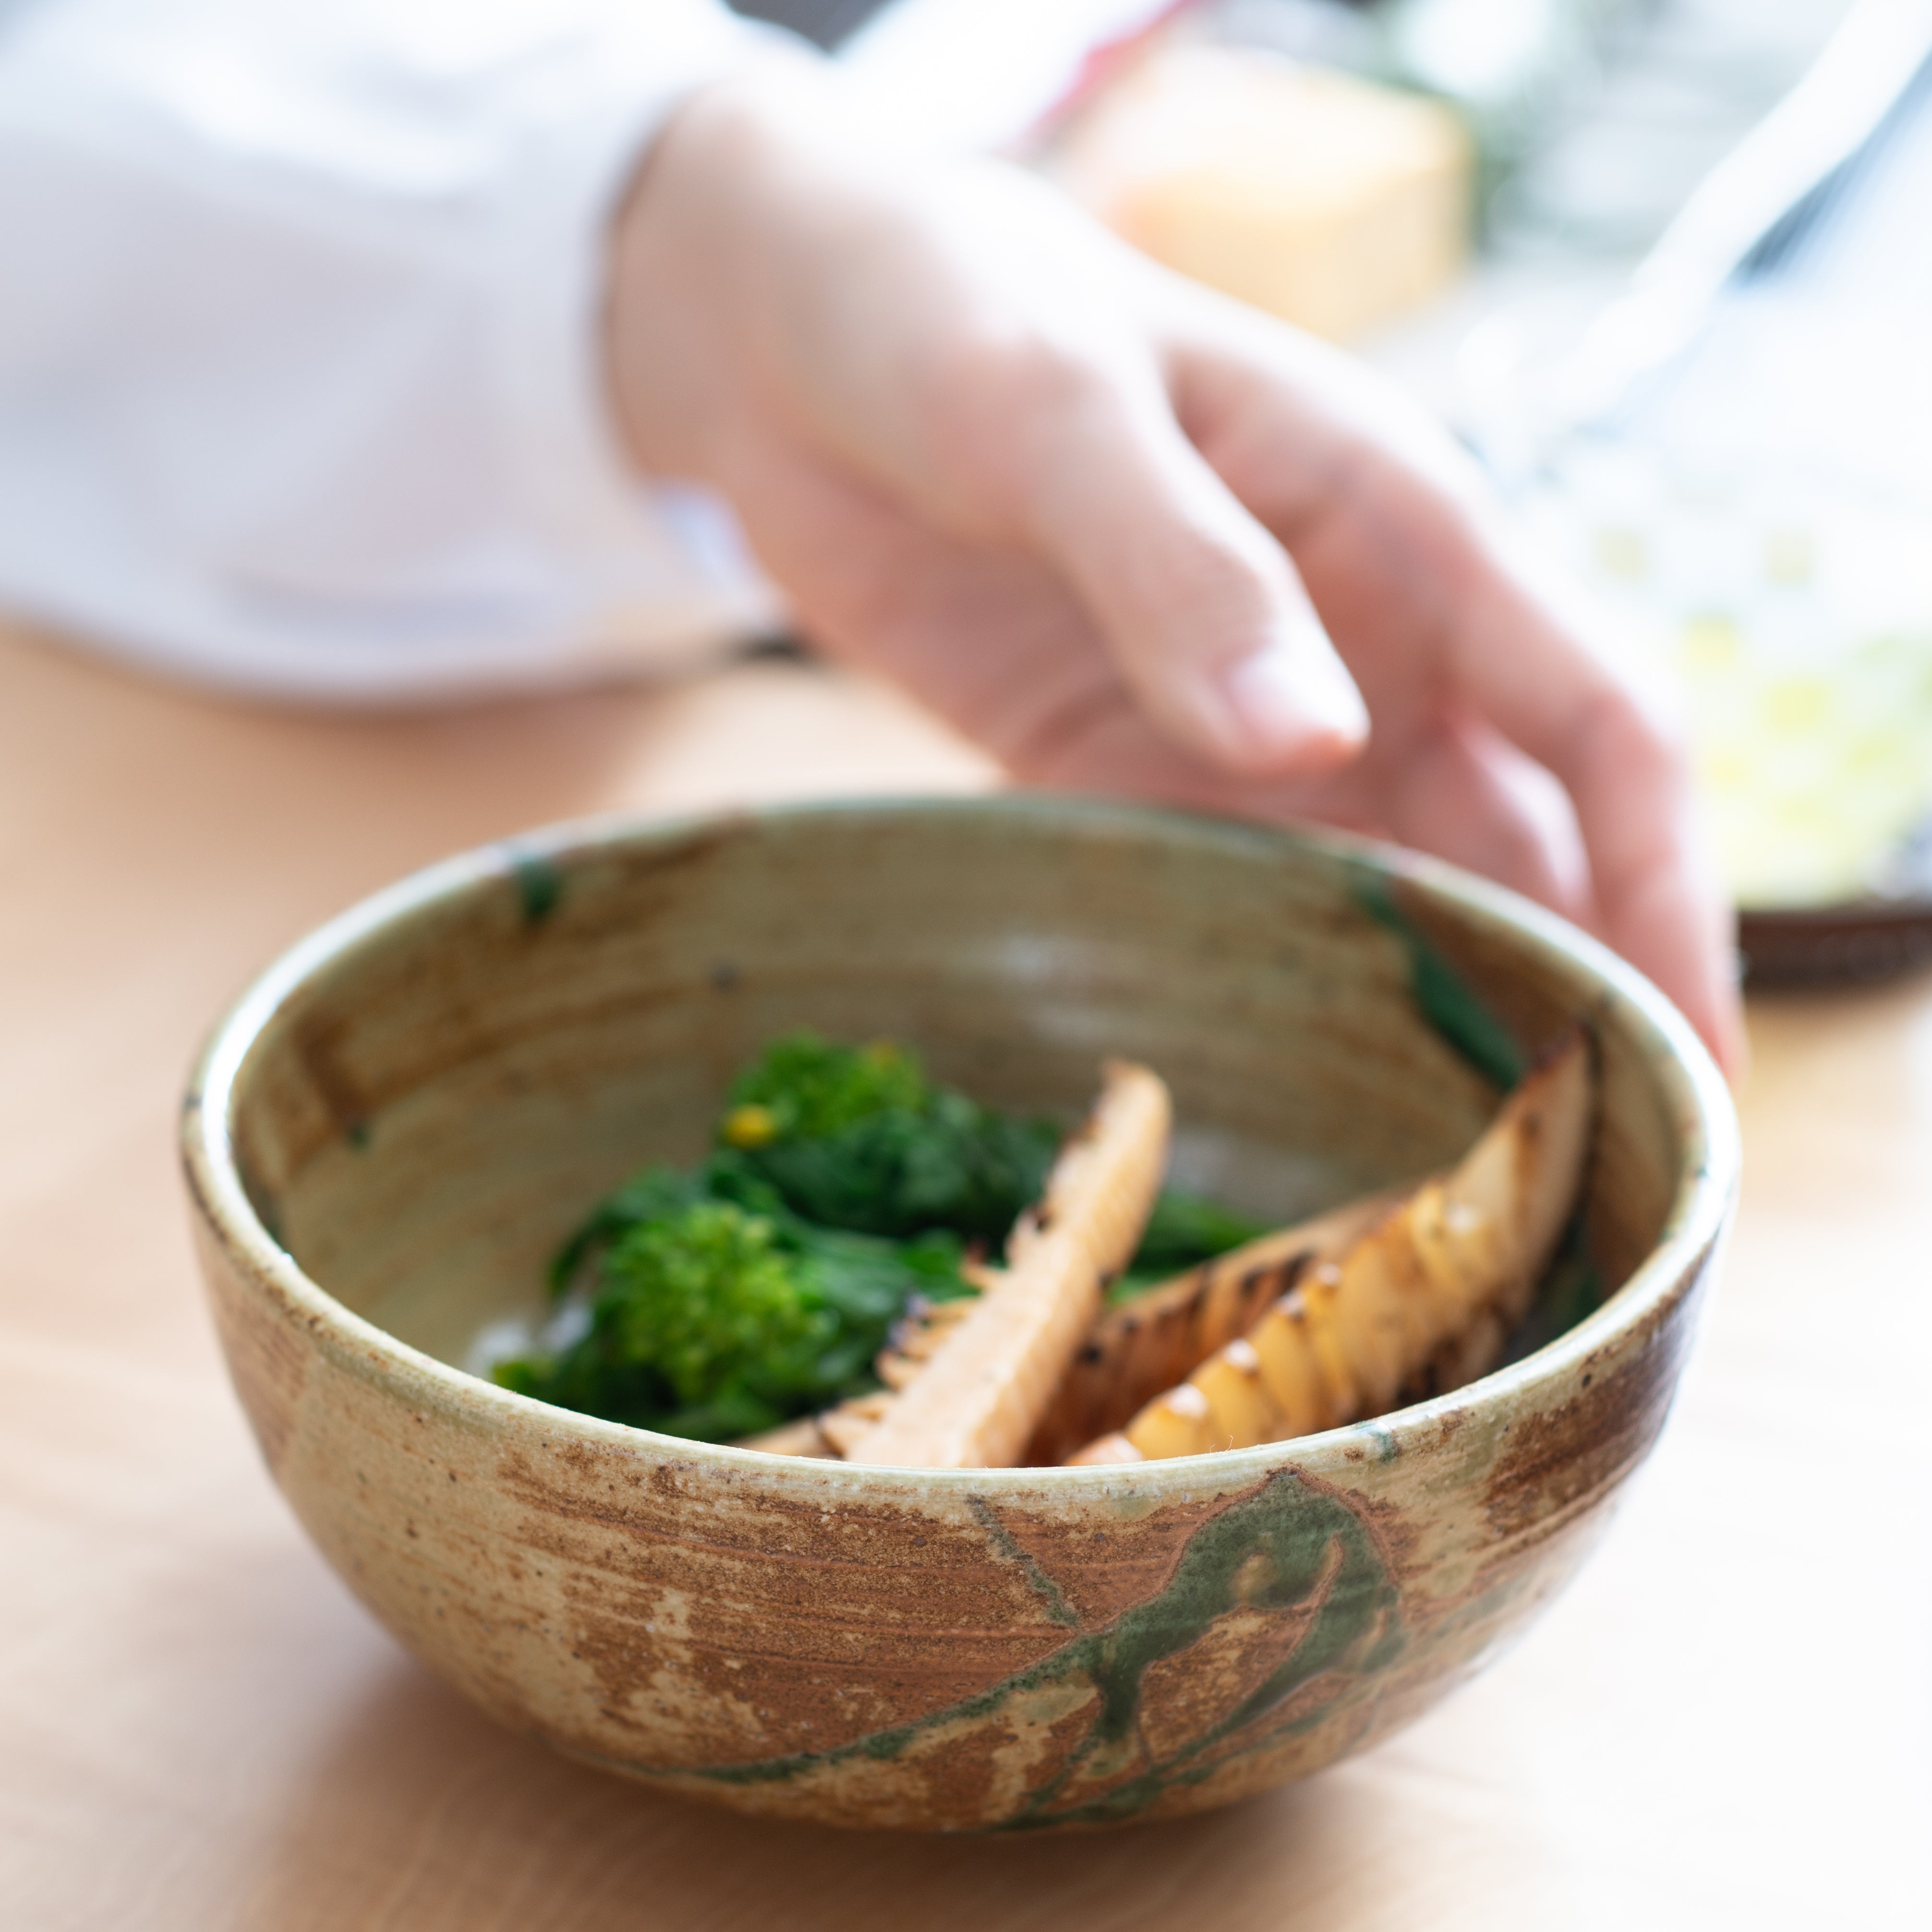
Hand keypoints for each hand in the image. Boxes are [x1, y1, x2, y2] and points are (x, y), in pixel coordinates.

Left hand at [608, 63, 1743, 1077]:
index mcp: (1396, 526)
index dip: (1663, 889)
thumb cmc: (945, 312)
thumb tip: (1315, 741)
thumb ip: (1184, 568)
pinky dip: (1255, 980)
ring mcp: (1236, 714)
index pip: (1599, 725)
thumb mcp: (1057, 414)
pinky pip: (1222, 889)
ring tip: (1422, 1172)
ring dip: (1414, 1010)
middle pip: (1512, 840)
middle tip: (1563, 1175)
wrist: (789, 341)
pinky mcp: (1120, 762)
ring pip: (1379, 885)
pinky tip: (1257, 1084)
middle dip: (1557, 988)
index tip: (1683, 1049)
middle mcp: (1350, 638)